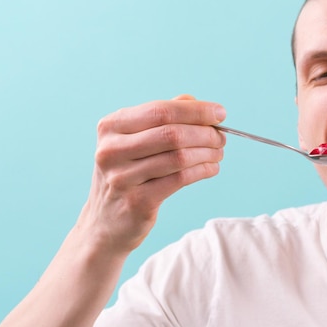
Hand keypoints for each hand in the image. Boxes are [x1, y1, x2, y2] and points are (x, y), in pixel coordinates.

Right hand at [76, 95, 225, 253]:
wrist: (106, 221)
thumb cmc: (127, 173)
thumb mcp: (134, 139)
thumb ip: (162, 116)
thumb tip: (198, 104)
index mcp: (111, 126)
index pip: (161, 110)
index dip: (196, 111)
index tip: (220, 113)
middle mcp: (111, 150)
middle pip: (172, 133)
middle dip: (205, 133)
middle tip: (221, 137)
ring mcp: (121, 177)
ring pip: (179, 157)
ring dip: (207, 153)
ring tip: (218, 153)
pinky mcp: (137, 201)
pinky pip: (180, 180)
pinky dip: (202, 171)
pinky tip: (211, 168)